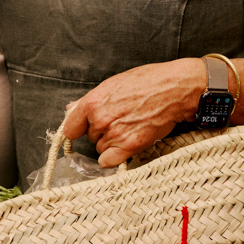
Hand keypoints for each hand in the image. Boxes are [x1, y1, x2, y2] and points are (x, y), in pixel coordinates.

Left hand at [62, 59, 199, 167]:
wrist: (173, 89)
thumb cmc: (146, 82)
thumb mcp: (113, 84)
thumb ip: (89, 100)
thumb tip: (71, 109)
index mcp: (92, 103)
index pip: (70, 127)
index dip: (78, 128)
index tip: (83, 129)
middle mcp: (100, 120)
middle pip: (89, 137)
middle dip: (101, 131)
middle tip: (119, 119)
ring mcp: (114, 135)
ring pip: (100, 148)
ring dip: (111, 143)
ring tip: (128, 127)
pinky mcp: (129, 147)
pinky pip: (109, 161)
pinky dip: (114, 157)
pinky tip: (124, 146)